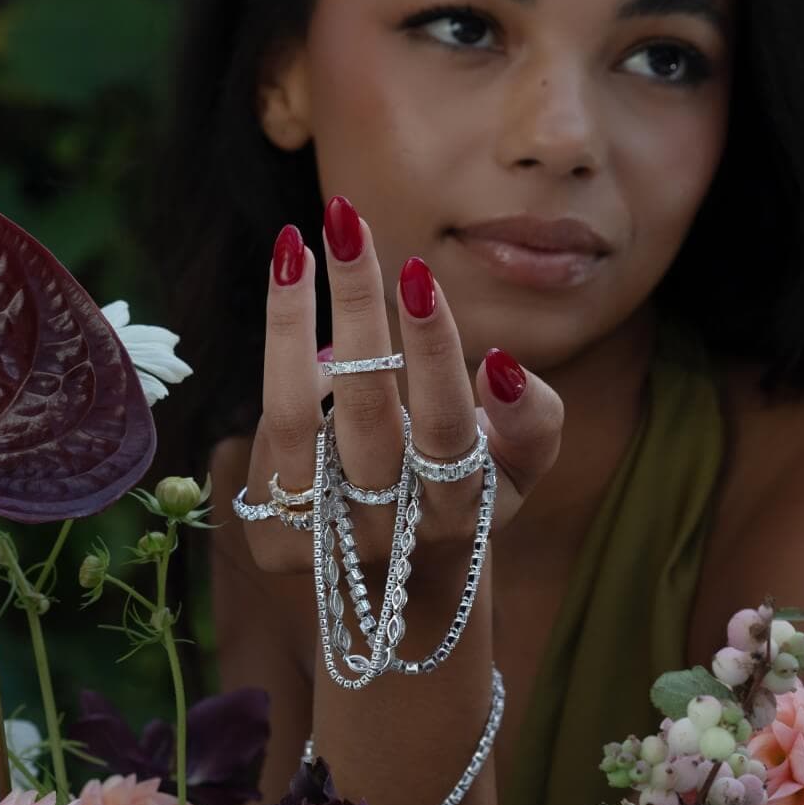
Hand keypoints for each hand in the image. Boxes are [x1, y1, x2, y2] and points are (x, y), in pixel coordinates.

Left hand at [241, 195, 565, 576]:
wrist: (404, 584)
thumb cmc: (467, 490)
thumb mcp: (520, 468)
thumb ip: (534, 421)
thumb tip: (501, 364)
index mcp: (461, 507)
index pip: (446, 425)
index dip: (433, 352)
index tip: (420, 273)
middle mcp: (391, 528)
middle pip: (365, 409)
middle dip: (356, 306)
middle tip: (346, 220)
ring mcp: (326, 537)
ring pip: (295, 419)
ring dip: (289, 323)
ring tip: (294, 247)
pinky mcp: (274, 540)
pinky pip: (269, 439)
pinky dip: (283, 371)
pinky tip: (296, 314)